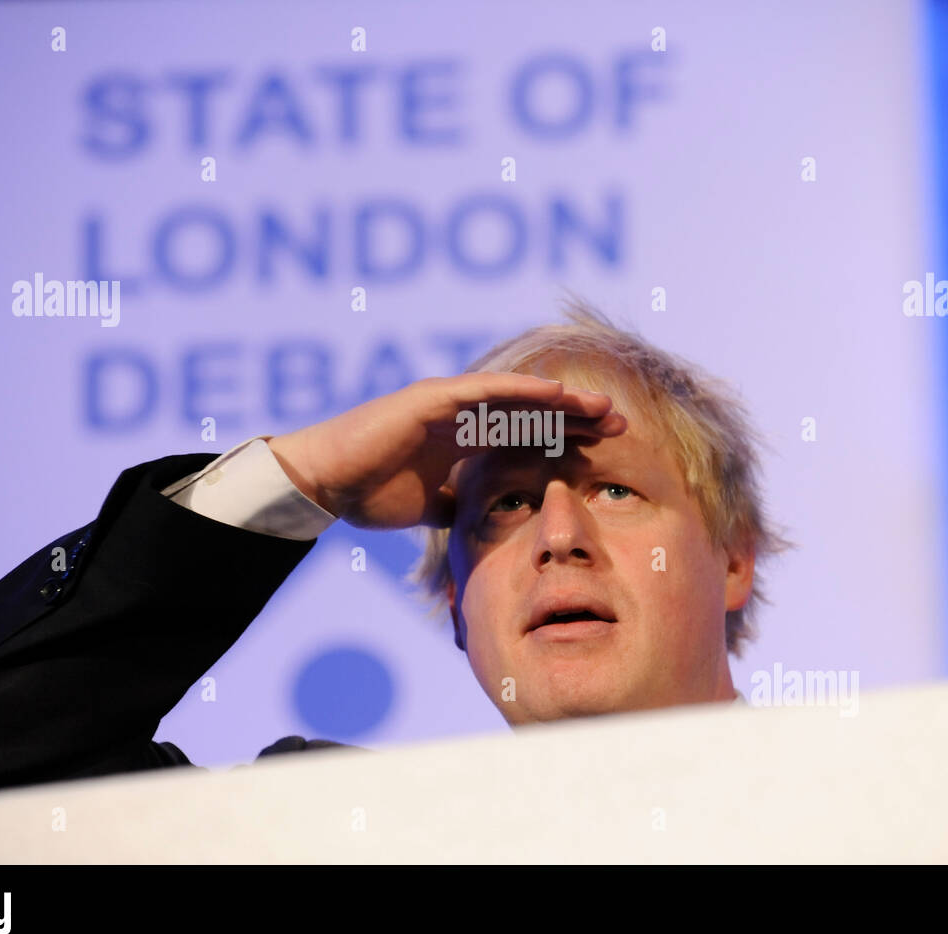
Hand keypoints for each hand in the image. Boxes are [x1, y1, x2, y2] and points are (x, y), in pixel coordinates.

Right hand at [265, 373, 624, 528]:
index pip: (528, 435)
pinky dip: (524, 391)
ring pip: (519, 397)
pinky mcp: (434, 398)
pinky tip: (559, 393)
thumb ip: (460, 506)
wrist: (326, 482)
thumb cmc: (369, 492)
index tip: (607, 449)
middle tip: (622, 423)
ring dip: (562, 400)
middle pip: (533, 411)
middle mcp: (463, 415)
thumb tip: (485, 527)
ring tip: (602, 405)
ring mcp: (450, 402)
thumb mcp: (433, 507)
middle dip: (577, 416)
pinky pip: (487, 392)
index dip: (567, 438)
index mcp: (465, 439)